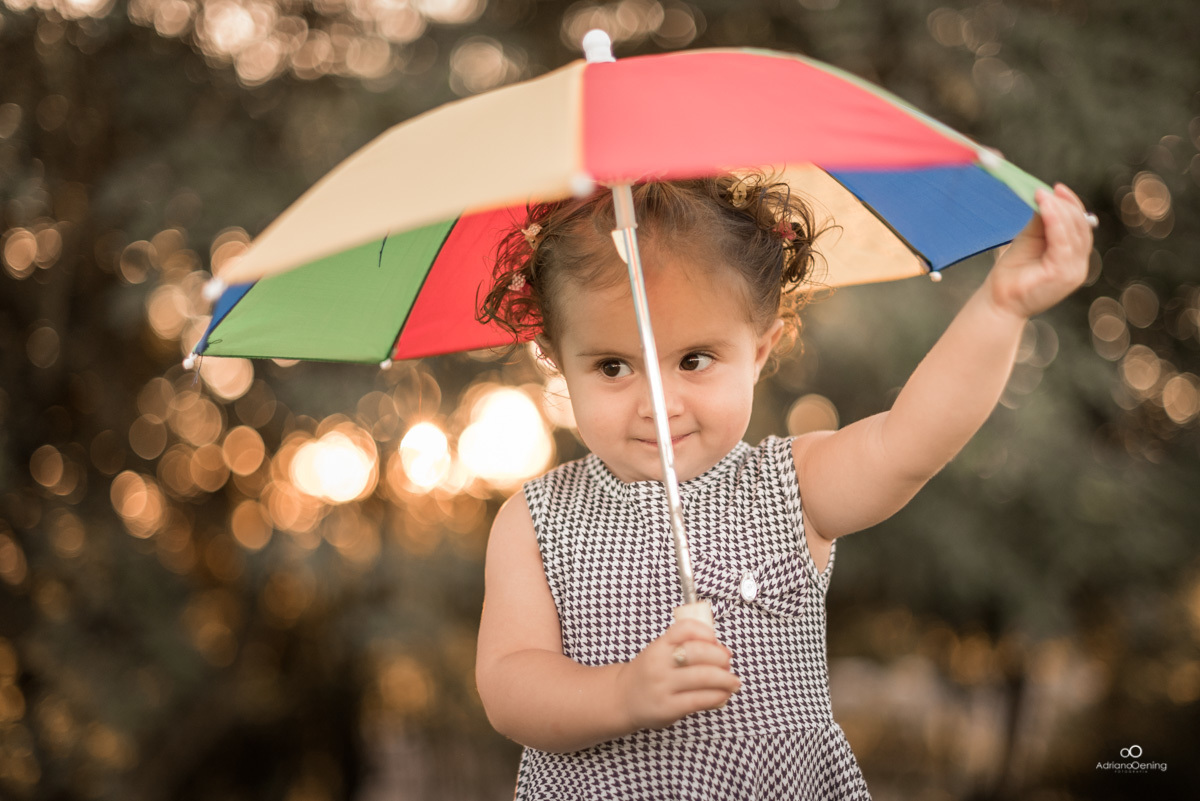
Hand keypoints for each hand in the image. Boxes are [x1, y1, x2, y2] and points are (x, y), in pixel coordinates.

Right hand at [613, 618, 740, 730]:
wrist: (622, 698)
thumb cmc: (649, 673)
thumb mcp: (660, 651)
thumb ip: (684, 645)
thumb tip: (721, 647)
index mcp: (659, 645)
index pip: (684, 629)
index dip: (705, 632)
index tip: (715, 640)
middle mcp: (659, 663)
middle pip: (697, 653)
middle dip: (720, 657)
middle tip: (727, 662)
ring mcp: (663, 686)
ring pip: (702, 677)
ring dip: (725, 679)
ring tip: (733, 682)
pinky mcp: (668, 708)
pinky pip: (699, 700)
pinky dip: (717, 696)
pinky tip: (723, 695)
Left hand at [985, 183, 1093, 319]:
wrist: (998, 301)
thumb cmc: (1012, 273)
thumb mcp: (1030, 240)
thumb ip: (1042, 222)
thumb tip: (1048, 197)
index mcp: (1073, 257)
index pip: (1081, 226)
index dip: (1072, 205)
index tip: (1057, 188)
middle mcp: (1078, 265)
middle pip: (1081, 227)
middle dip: (1065, 205)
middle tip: (1046, 191)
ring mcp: (1073, 271)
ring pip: (1074, 232)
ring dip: (1058, 210)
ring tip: (1042, 196)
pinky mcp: (1062, 273)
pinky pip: (1063, 242)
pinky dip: (1055, 221)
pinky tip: (1045, 207)